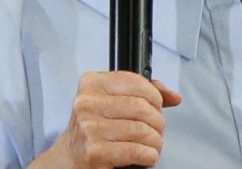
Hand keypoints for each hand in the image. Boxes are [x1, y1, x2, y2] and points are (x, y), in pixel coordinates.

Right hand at [30, 71, 181, 168]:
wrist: (68, 159)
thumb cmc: (93, 129)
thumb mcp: (111, 102)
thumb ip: (141, 93)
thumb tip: (173, 96)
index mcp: (90, 84)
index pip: (133, 81)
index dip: (154, 95)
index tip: (158, 105)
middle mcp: (86, 104)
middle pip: (141, 107)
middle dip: (158, 121)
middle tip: (157, 130)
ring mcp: (89, 128)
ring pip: (142, 130)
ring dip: (156, 141)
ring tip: (153, 145)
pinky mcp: (94, 152)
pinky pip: (136, 150)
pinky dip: (149, 155)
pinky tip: (146, 156)